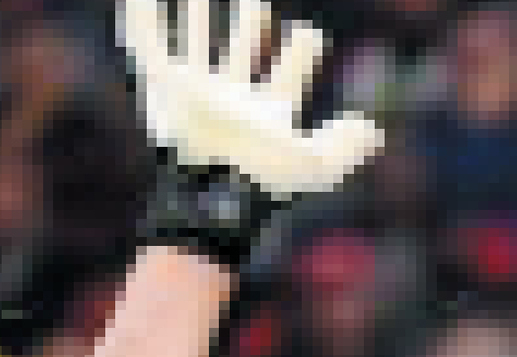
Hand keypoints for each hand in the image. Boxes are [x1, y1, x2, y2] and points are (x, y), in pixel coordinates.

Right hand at [116, 0, 383, 196]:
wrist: (210, 178)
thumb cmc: (264, 176)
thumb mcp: (316, 163)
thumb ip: (345, 147)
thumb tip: (372, 131)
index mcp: (268, 112)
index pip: (286, 76)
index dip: (300, 53)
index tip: (310, 34)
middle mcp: (231, 98)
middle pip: (241, 51)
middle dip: (249, 23)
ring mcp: (196, 89)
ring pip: (197, 41)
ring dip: (200, 13)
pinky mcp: (163, 82)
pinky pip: (150, 41)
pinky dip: (144, 16)